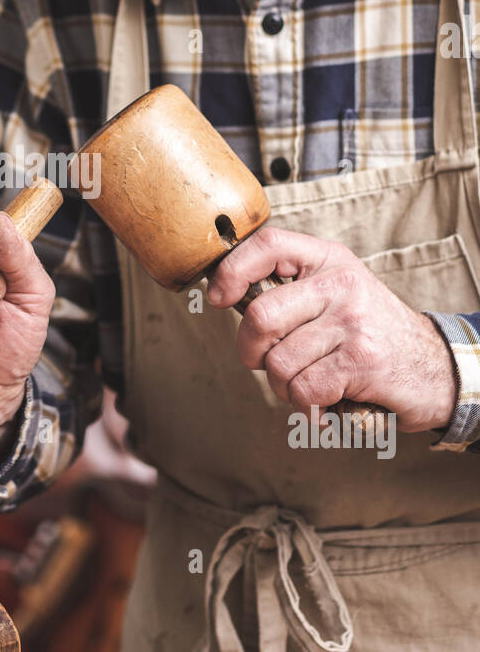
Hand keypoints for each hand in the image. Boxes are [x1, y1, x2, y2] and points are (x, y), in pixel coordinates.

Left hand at [206, 227, 457, 433]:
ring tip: (310, 382)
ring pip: (278, 362)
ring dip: (284, 386)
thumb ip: (290, 290)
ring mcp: (353, 322)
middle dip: (250, 351)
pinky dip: (306, 405)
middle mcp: (341, 283)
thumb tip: (224, 296)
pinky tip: (326, 400)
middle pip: (261, 315)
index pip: (268, 245)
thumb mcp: (336, 293)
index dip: (232, 271)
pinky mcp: (361, 361)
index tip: (217, 298)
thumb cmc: (369, 334)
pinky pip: (303, 389)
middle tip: (264, 362)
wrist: (434, 368)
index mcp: (329, 259)